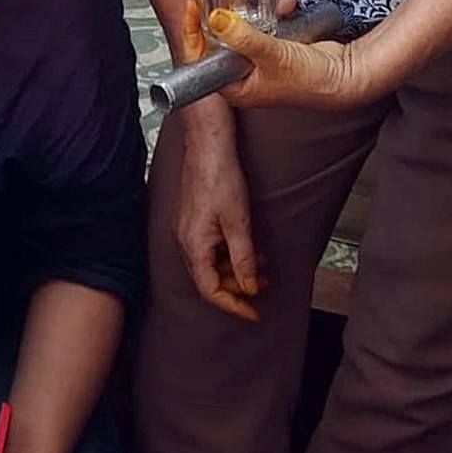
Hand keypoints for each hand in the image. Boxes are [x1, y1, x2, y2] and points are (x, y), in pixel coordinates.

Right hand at [173, 1, 262, 320]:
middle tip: (265, 288)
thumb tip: (250, 286)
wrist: (208, 139)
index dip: (233, 305)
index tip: (254, 313)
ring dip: (237, 269)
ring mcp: (189, 227)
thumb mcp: (238, 221)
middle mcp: (186, 239)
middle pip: (210, 277)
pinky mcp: (195, 215)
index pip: (211, 290)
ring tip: (265, 268)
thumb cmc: (220, 175)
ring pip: (213, 262)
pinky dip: (232, 252)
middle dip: (238, 287)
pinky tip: (251, 247)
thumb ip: (243, 257)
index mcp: (193, 245)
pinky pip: (213, 245)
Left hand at [204, 4, 371, 109]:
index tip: (193, 6)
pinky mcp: (277, 49)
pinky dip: (273, 13)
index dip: (193, 32)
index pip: (201, 59)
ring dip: (252, 12)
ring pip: (243, 30)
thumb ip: (242, 36)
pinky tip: (286, 4)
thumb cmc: (311, 80)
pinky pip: (265, 27)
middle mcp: (244, 76)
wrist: (345, 76)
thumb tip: (215, 18)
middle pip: (220, 41)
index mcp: (235, 87)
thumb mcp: (271, 55)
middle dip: (224, 15)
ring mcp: (260, 62)